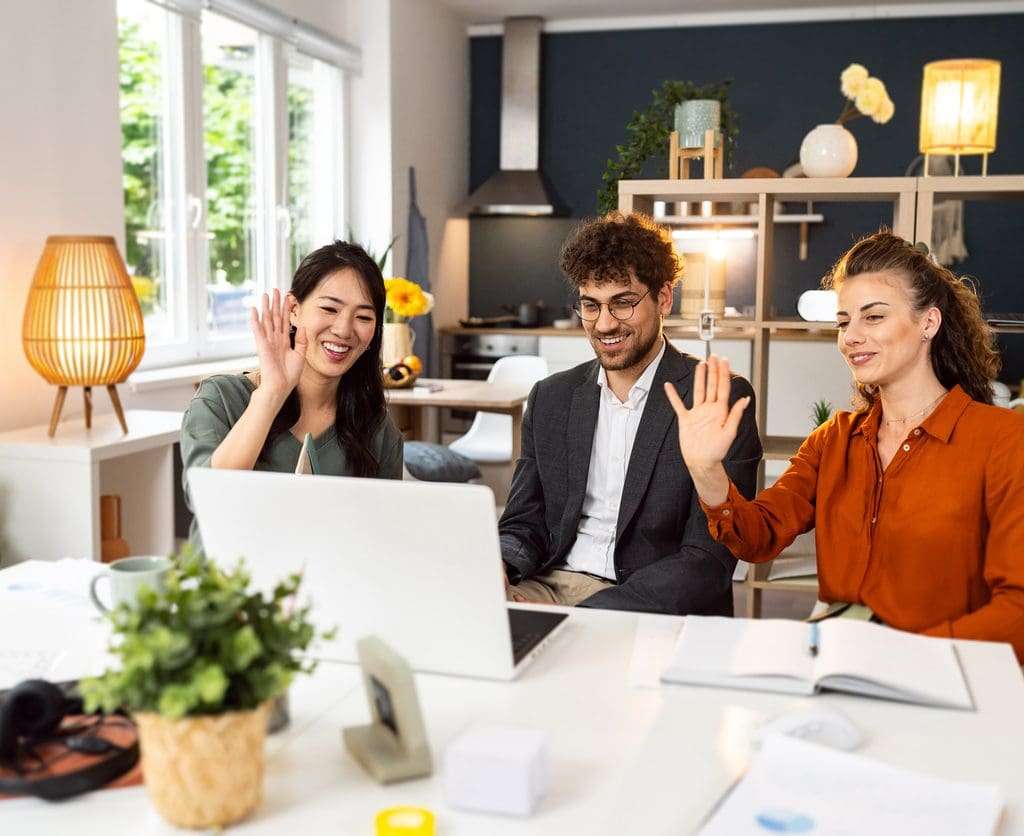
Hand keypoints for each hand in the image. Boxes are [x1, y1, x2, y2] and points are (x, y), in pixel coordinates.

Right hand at [250, 289, 306, 403]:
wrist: (280, 388)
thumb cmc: (289, 376)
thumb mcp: (300, 356)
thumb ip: (301, 341)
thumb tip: (303, 326)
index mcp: (284, 342)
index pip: (285, 322)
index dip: (286, 309)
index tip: (287, 297)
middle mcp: (275, 340)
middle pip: (275, 318)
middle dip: (275, 304)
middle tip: (275, 290)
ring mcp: (268, 342)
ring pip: (267, 321)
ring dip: (266, 307)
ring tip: (265, 294)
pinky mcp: (262, 346)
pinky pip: (258, 330)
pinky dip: (256, 320)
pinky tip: (254, 309)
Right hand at [663, 356, 749, 474]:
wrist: (702, 463)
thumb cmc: (717, 451)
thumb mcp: (729, 433)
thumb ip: (735, 415)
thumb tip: (744, 399)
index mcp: (720, 411)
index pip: (723, 388)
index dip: (724, 373)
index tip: (724, 360)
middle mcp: (709, 410)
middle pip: (712, 385)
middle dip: (714, 371)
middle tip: (714, 356)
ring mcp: (697, 414)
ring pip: (698, 391)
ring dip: (700, 378)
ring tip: (701, 364)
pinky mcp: (685, 420)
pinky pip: (678, 405)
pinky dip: (672, 396)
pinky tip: (669, 386)